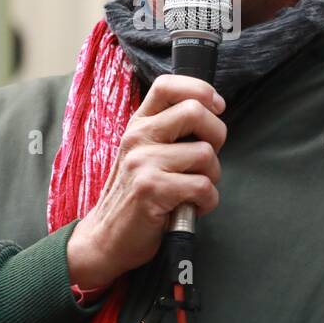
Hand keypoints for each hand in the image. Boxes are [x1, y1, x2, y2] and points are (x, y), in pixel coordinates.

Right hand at [66, 75, 226, 291]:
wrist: (107, 237)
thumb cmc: (136, 195)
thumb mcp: (145, 154)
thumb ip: (169, 132)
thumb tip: (211, 114)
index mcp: (138, 124)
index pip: (168, 85)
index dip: (201, 90)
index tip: (216, 109)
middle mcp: (137, 137)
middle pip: (195, 111)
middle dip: (216, 135)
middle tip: (206, 159)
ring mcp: (142, 162)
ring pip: (204, 153)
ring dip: (211, 176)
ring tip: (194, 189)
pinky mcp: (151, 189)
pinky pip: (203, 186)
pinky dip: (207, 201)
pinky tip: (192, 206)